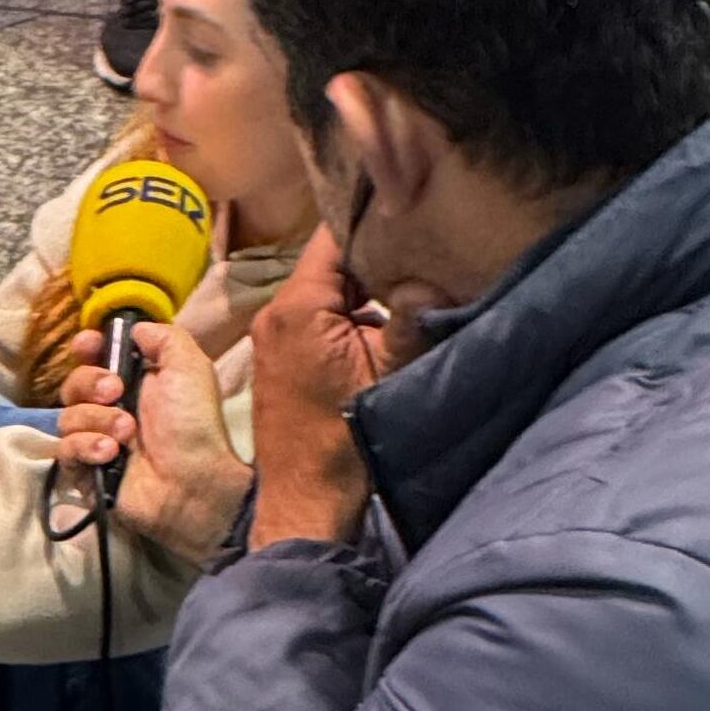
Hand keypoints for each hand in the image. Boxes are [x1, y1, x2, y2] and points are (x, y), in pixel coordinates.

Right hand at [54, 321, 251, 566]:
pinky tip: (110, 453)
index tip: (87, 345)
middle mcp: (111, 410)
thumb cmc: (194, 424)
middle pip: (72, 384)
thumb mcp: (190, 367)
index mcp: (133, 383)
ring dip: (96, 420)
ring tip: (127, 434)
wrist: (194, 482)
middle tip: (116, 393)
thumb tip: (134, 328)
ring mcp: (96, 442)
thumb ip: (164, 338)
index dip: (86, 348)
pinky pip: (65, 451)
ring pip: (67, 417)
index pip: (93, 358)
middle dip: (89, 383)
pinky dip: (85, 447)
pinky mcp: (86, 472)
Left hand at [244, 226, 399, 548]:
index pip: (334, 234)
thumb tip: (434, 273)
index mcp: (298, 306)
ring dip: (365, 288)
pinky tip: (385, 323)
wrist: (305, 500)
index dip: (374, 218)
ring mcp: (274, 334)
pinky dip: (349, 313)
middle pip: (332, 260)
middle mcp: (276, 312)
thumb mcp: (389, 372)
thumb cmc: (343, 442)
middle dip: (376, 254)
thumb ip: (412, 315)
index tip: (412, 210)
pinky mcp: (282, 356)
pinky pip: (319, 315)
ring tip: (411, 284)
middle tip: (423, 247)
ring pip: (328, 288)